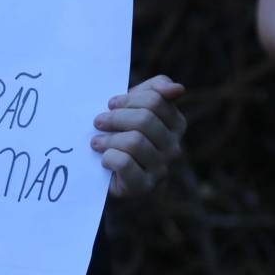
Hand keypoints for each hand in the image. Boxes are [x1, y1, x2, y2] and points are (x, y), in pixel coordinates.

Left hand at [92, 75, 185, 199]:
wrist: (111, 173)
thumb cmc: (123, 133)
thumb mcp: (137, 107)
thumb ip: (156, 90)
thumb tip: (178, 89)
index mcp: (177, 125)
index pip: (155, 100)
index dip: (128, 99)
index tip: (111, 104)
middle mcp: (174, 148)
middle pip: (144, 120)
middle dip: (115, 118)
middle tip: (98, 122)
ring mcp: (161, 169)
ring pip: (134, 142)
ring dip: (108, 139)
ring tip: (96, 142)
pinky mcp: (144, 186)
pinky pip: (124, 163)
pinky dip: (108, 157)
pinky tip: (103, 158)